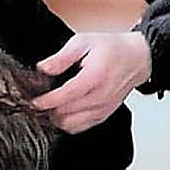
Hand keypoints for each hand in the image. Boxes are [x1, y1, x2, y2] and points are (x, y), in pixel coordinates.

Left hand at [32, 31, 151, 133]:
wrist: (137, 58)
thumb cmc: (112, 48)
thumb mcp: (84, 41)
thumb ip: (62, 57)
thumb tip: (42, 69)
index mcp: (94, 77)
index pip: (63, 97)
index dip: (44, 101)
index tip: (32, 101)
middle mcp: (99, 97)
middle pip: (64, 114)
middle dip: (48, 109)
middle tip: (40, 99)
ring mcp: (102, 109)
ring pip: (70, 125)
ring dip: (57, 117)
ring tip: (51, 105)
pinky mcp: (103, 115)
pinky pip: (80, 127)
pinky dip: (68, 122)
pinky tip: (64, 110)